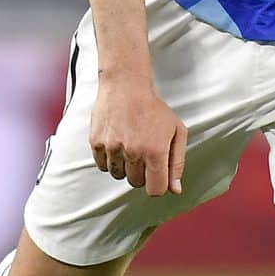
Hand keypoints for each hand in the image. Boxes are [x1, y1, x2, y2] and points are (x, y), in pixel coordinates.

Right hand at [90, 72, 187, 195]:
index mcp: (155, 151)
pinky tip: (117, 143)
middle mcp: (133, 152)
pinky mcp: (97, 143)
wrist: (126, 85)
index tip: (157, 177)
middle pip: (136, 183)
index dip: (158, 186)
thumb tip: (175, 190)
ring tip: (129, 146)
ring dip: (125, 166)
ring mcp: (113, 148)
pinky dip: (109, 160)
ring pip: (118, 175)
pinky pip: (102, 166)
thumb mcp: (176, 132)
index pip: (155, 190)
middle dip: (142, 173)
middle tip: (143, 153)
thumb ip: (177, 163)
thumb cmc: (154, 108)